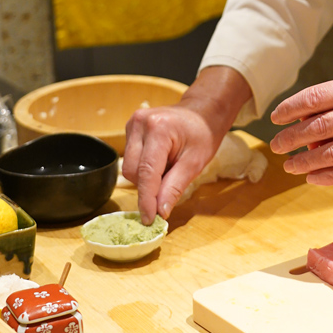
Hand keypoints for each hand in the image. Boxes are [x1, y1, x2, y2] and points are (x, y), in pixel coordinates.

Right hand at [122, 66, 251, 222]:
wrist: (201, 112)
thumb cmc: (202, 135)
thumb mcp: (195, 163)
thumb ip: (174, 187)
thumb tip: (160, 212)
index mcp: (159, 129)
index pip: (146, 172)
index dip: (146, 199)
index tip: (149, 220)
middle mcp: (140, 123)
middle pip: (133, 171)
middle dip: (148, 187)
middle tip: (170, 183)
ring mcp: (132, 124)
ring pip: (129, 166)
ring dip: (146, 177)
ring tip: (167, 167)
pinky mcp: (129, 128)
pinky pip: (130, 158)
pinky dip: (143, 167)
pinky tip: (160, 161)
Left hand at [269, 71, 332, 185]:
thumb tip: (308, 116)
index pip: (317, 97)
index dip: (291, 109)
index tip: (276, 118)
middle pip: (319, 128)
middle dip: (291, 138)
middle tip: (275, 145)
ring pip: (332, 153)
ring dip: (305, 161)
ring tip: (290, 165)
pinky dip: (328, 176)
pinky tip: (313, 177)